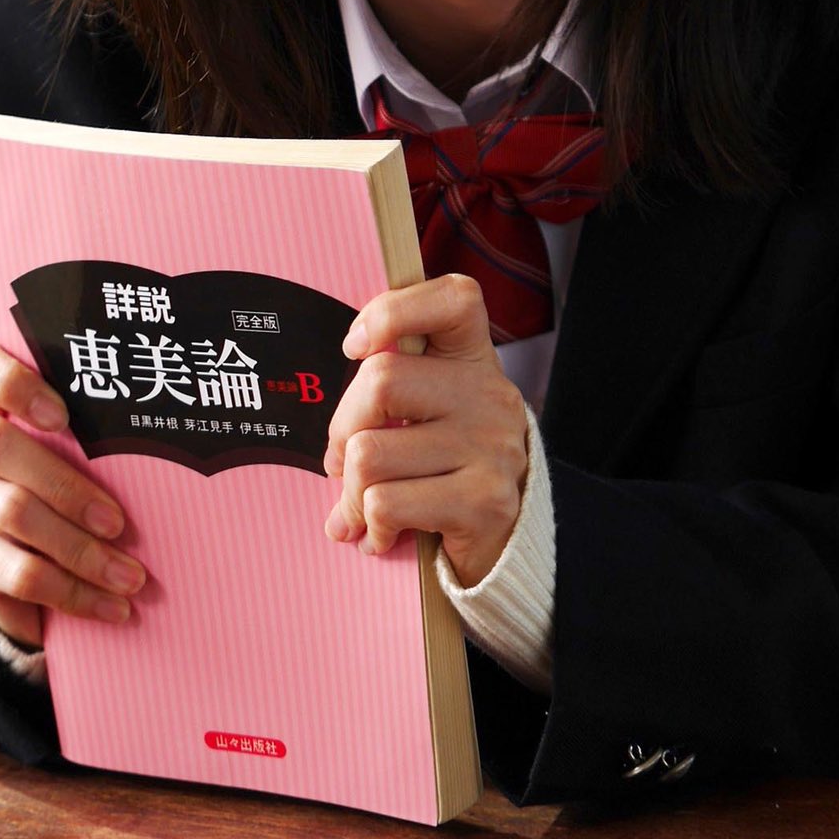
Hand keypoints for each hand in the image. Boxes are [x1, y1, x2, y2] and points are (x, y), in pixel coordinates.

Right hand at [0, 335, 144, 649]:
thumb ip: (113, 436)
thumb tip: (199, 435)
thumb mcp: (93, 456)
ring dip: (81, 550)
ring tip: (133, 577)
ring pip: (12, 514)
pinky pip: (19, 573)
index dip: (7, 380)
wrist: (35, 568)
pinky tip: (113, 606)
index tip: (59, 413)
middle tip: (120, 522)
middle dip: (65, 485)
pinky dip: (74, 592)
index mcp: (1, 405)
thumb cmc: (82, 488)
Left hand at [322, 274, 529, 587]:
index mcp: (474, 358)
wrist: (504, 541)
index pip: (454, 298)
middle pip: (381, 380)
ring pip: (370, 453)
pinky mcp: (484, 501)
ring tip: (363, 506)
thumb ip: (393, 387)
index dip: (392, 311)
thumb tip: (333, 431)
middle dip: (342, 429)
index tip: (356, 347)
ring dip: (351, 491)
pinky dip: (369, 526)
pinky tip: (383, 534)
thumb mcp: (431, 409)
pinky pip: (386, 504)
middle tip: (343, 459)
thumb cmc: (446, 465)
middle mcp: (490, 394)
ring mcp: (491, 447)